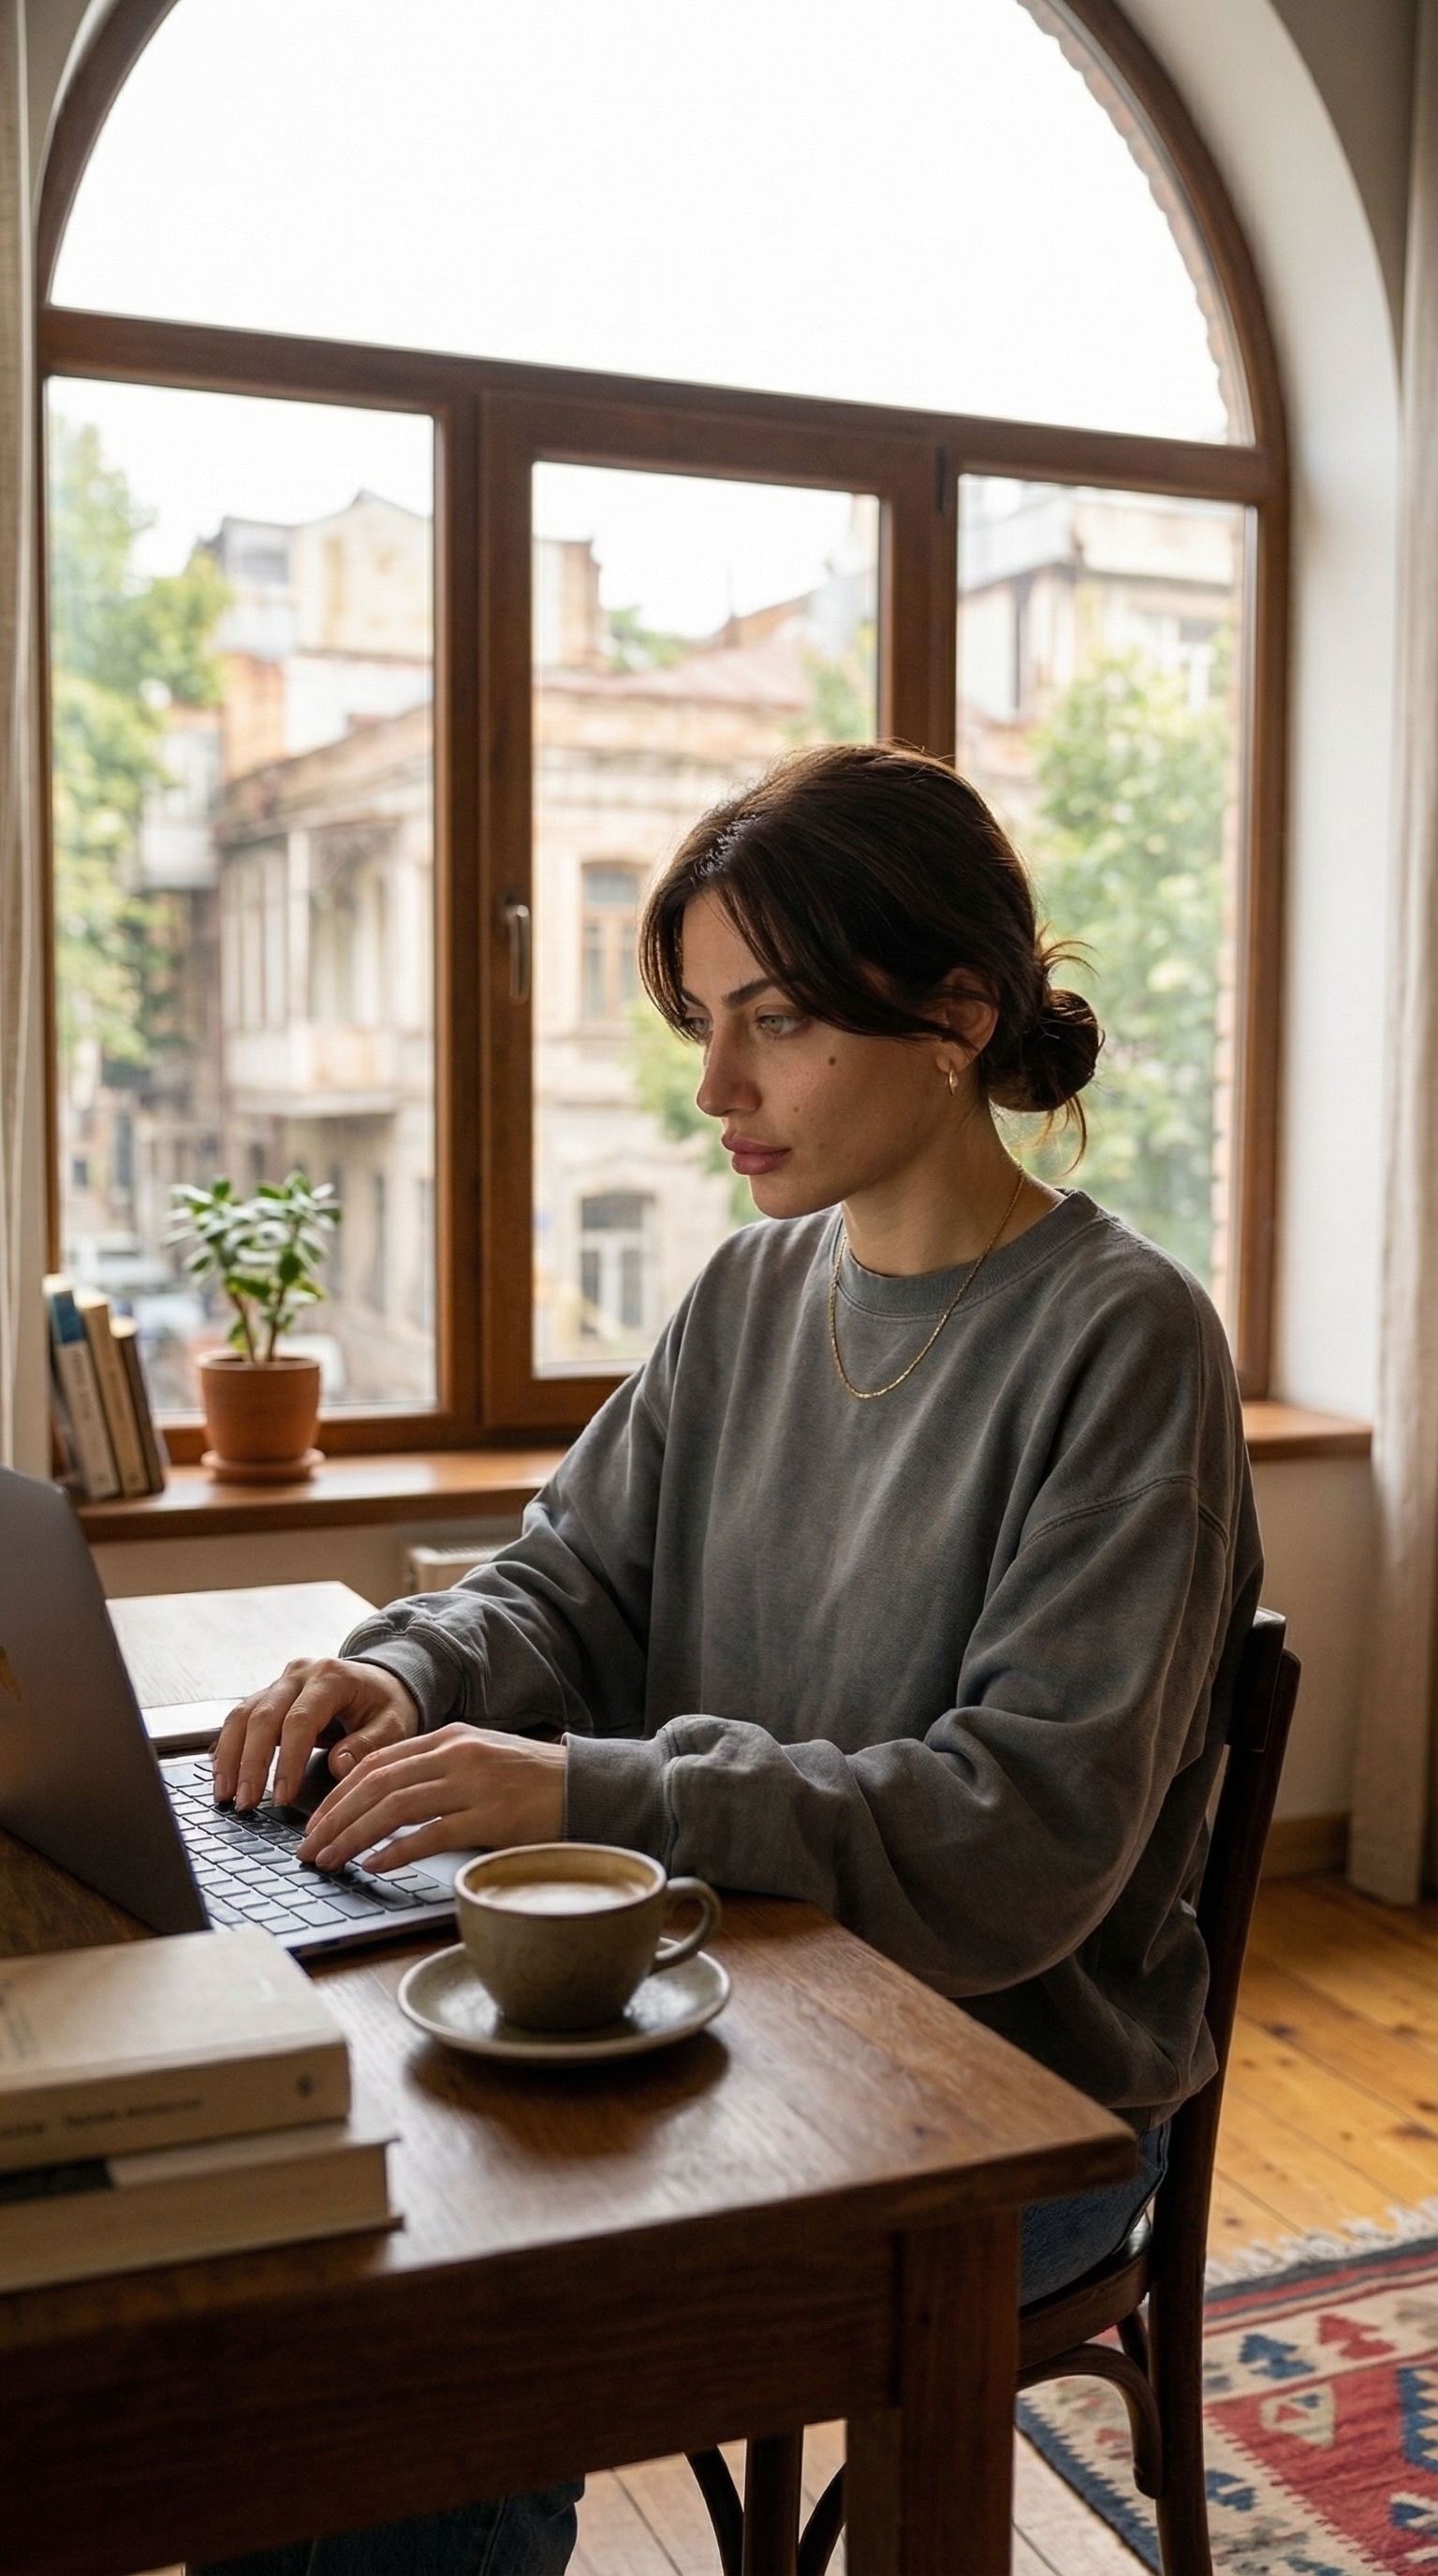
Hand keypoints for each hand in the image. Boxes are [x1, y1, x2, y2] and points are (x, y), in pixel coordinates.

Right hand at [211, 1658, 420, 1811]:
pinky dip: (227, 1745)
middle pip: (263, 1717)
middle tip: (244, 1803)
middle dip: (250, 1764)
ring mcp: (280, 1683)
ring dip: (230, 1756)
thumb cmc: (387, 1706)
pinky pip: (240, 1718)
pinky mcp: (269, 1695)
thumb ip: (369, 1745)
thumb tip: (338, 1766)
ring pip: (243, 1715)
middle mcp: (299, 1674)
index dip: (287, 1761)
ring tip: (225, 1794)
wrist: (380, 1682)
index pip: (299, 1720)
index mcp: (331, 1678)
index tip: (282, 1798)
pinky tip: (219, 1770)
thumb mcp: (394, 1725)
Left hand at [296, 1725, 566, 1870]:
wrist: (590, 1786)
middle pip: (376, 1783)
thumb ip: (437, 1772)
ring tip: (330, 1860)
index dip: (337, 1793)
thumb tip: (384, 1802)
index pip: (376, 1762)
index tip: (314, 1823)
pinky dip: (398, 1850)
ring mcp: (475, 1784)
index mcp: (450, 1738)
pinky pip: (432, 1833)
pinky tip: (375, 1866)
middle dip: (333, 1818)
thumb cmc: (534, 1782)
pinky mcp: (493, 1815)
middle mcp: (457, 1755)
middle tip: (309, 1849)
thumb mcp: (480, 1761)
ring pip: (394, 1807)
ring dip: (354, 1836)